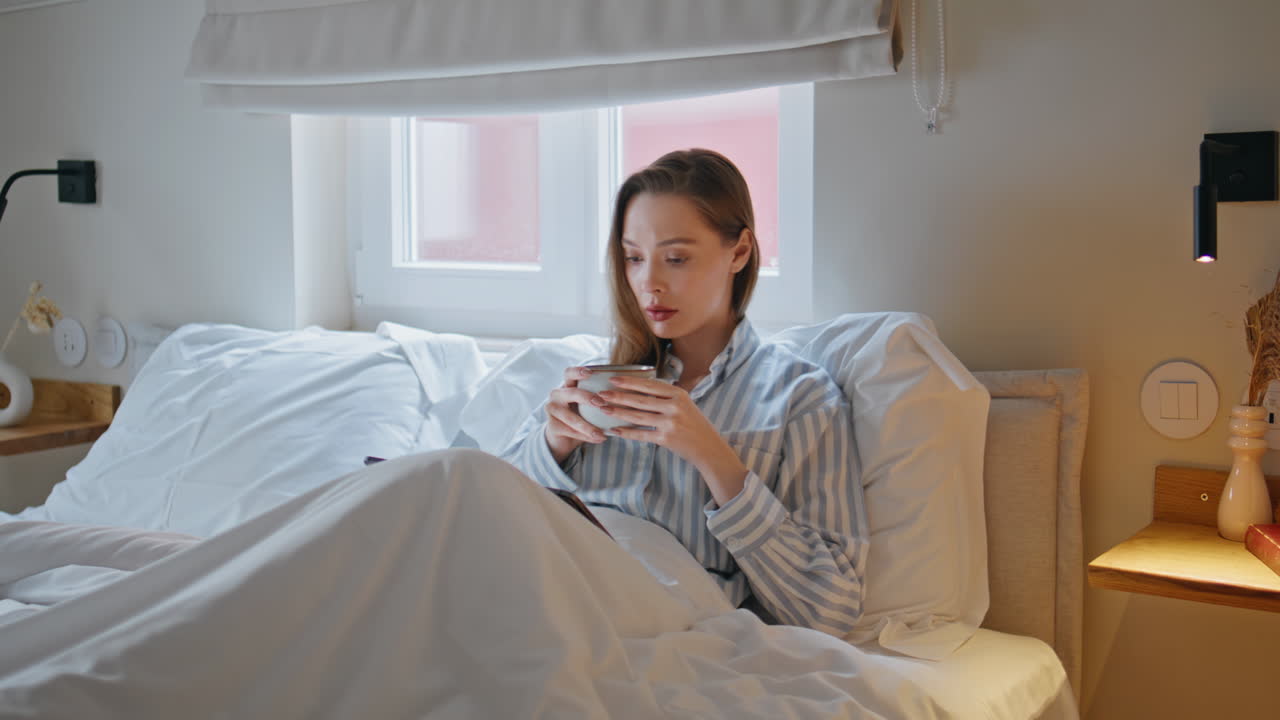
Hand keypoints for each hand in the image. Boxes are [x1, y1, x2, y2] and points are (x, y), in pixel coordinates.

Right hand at [543, 366, 608, 464]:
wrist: (563, 437)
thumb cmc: (581, 416)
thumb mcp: (587, 405)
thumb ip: (600, 397)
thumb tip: (628, 393)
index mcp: (567, 386)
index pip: (569, 373)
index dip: (578, 371)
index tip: (590, 372)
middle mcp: (556, 395)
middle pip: (571, 393)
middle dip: (586, 397)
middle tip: (602, 403)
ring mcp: (552, 410)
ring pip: (570, 417)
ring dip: (587, 426)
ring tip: (602, 434)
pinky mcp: (552, 426)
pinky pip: (570, 431)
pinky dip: (586, 436)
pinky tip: (599, 439)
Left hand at [596, 376, 747, 505]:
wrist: (709, 448)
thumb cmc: (694, 424)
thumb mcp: (685, 404)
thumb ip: (666, 395)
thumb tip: (641, 386)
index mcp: (678, 394)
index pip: (649, 385)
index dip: (630, 382)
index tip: (613, 378)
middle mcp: (674, 407)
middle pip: (640, 400)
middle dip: (618, 396)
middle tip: (601, 393)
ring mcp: (670, 423)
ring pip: (637, 416)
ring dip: (618, 412)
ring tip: (603, 409)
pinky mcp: (666, 439)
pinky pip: (641, 434)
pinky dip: (626, 433)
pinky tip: (613, 430)